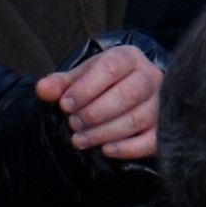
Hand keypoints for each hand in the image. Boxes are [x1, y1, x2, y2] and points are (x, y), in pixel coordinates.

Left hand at [42, 45, 164, 161]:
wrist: (132, 89)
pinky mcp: (163, 127)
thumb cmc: (103, 82)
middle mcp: (150, 76)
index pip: (111, 68)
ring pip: (137, 119)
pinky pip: (151, 140)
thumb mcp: (82, 77)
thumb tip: (42, 90)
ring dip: (104, 133)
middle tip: (73, 124)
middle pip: (128, 94)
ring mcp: (160, 102)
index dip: (85, 89)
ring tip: (80, 139)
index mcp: (129, 57)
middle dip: (94, 114)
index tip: (65, 105)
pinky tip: (105, 149)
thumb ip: (62, 83)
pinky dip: (127, 148)